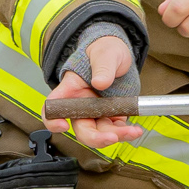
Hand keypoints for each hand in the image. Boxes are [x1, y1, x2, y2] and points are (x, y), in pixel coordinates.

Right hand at [45, 33, 141, 148]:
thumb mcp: (104, 53)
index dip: (53, 120)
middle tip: (111, 137)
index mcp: (71, 90)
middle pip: (80, 129)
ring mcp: (96, 112)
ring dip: (115, 136)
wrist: (120, 56)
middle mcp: (81, 105)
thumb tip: (100, 82)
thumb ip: (102, 66)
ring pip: (99, 133)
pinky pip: (116, 130)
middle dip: (95, 137)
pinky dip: (125, 133)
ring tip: (132, 132)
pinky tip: (135, 130)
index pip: (53, 108)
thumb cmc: (104, 51)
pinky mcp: (111, 115)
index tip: (63, 125)